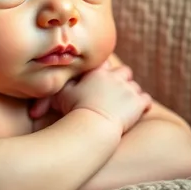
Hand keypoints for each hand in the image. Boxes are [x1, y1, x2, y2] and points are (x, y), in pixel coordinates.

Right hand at [29, 61, 151, 135]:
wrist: (93, 125)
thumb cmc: (74, 110)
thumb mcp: (60, 95)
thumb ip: (55, 86)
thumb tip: (45, 84)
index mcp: (97, 72)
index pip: (106, 64)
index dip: (105, 72)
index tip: (102, 80)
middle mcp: (115, 76)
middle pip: (124, 71)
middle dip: (121, 80)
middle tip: (116, 92)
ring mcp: (128, 89)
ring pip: (135, 86)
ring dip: (131, 94)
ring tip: (124, 104)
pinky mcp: (138, 103)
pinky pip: (145, 100)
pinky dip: (142, 106)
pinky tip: (137, 112)